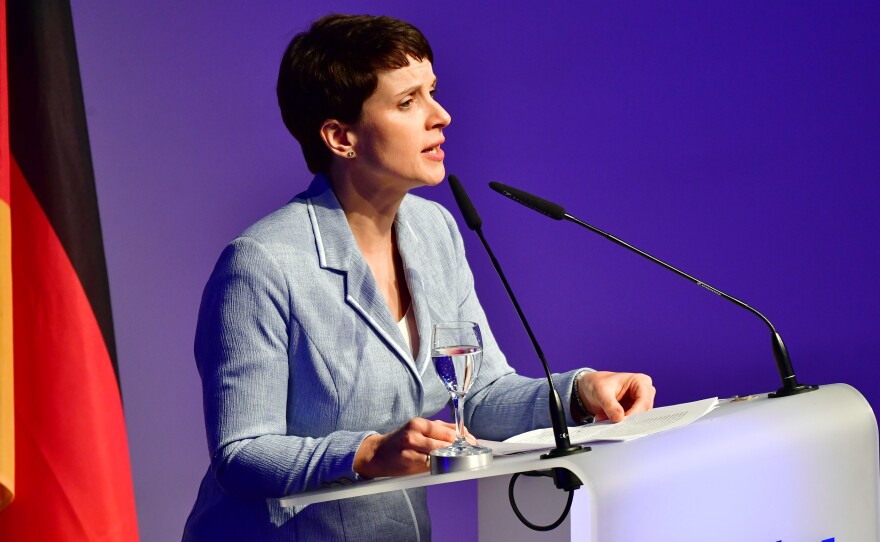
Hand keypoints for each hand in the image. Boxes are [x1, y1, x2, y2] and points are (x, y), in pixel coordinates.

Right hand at [354, 418, 472, 478]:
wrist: (376, 454)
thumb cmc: (400, 442)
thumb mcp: (418, 431)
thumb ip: (439, 431)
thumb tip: (463, 435)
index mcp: (420, 423)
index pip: (449, 429)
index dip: (465, 438)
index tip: (474, 444)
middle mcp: (415, 431)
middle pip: (447, 440)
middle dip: (461, 448)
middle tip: (470, 454)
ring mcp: (410, 445)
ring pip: (440, 452)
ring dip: (452, 457)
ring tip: (460, 461)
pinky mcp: (407, 459)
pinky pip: (430, 463)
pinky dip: (439, 465)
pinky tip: (444, 466)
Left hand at [577, 371, 654, 422]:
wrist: (590, 388)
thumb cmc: (598, 383)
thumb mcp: (600, 392)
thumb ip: (610, 405)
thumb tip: (619, 418)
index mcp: (641, 381)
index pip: (644, 401)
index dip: (635, 413)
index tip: (622, 421)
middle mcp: (645, 392)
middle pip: (644, 412)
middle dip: (628, 419)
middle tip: (614, 424)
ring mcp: (640, 403)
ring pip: (638, 419)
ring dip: (622, 422)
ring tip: (605, 418)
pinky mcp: (634, 412)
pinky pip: (631, 423)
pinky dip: (619, 424)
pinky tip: (606, 420)